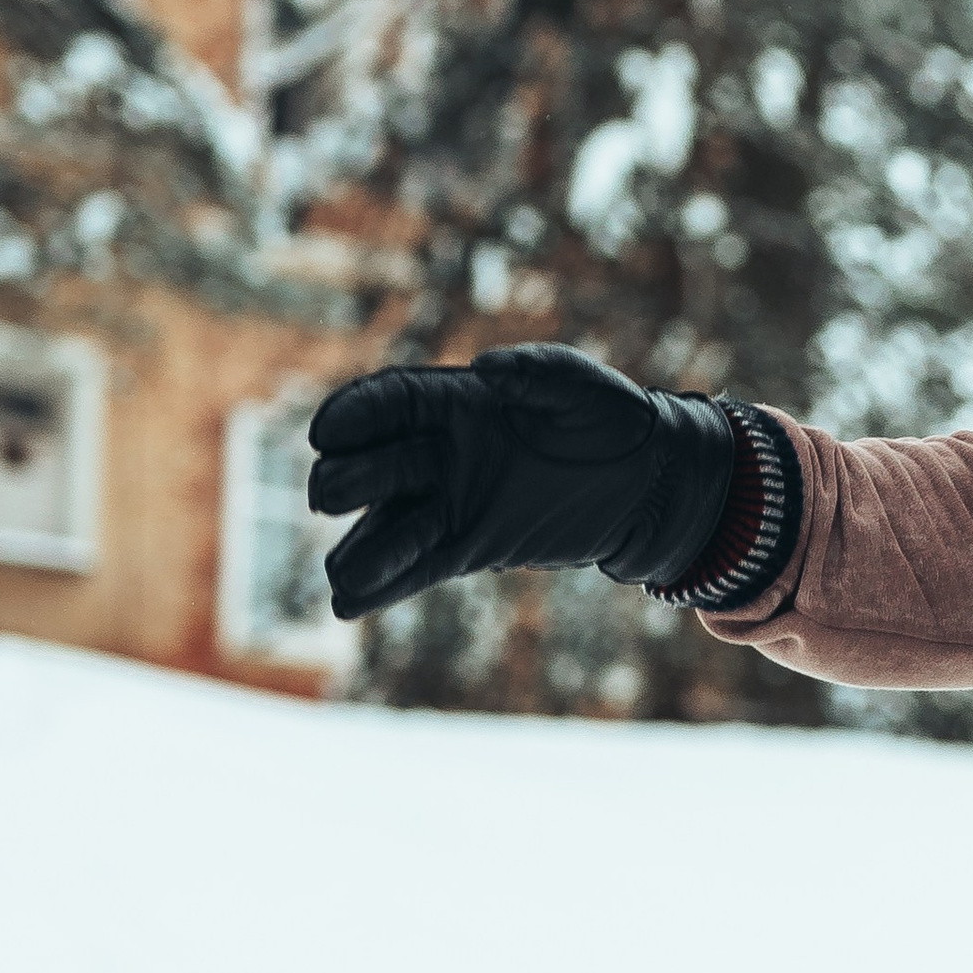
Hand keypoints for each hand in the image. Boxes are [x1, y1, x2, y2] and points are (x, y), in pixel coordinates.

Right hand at [306, 346, 738, 621]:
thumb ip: (534, 372)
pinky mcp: (469, 547)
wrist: (646, 484)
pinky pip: (417, 567)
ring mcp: (450, 503)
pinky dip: (384, 585)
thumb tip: (486, 370)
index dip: (353, 414)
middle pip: (376, 466)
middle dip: (346, 480)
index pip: (390, 403)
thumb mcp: (580, 384)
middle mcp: (440, 452)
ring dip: (362, 549)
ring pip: (389, 527)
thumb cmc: (612, 420)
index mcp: (457, 401)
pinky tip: (347, 602)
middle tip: (326, 496)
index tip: (325, 433)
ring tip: (341, 573)